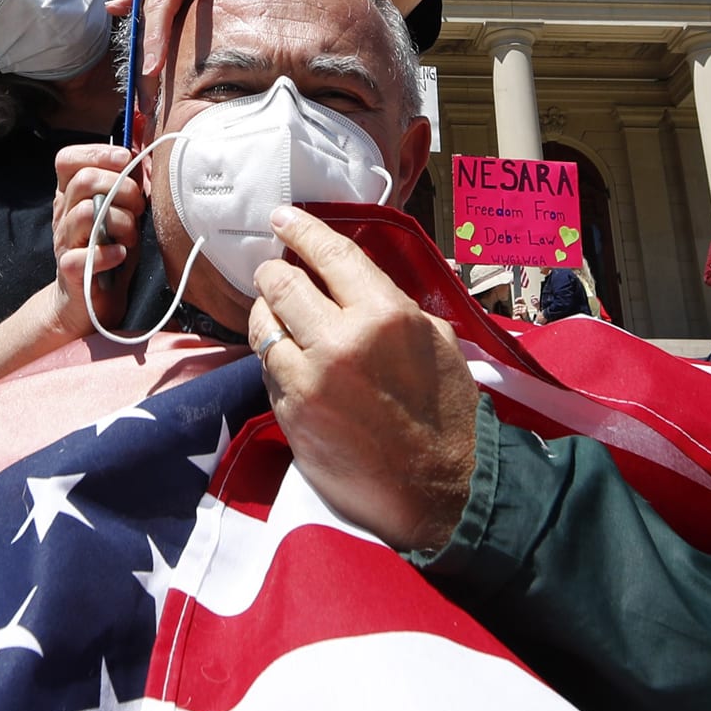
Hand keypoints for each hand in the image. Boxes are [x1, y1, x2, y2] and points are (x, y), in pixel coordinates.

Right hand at [48, 144, 144, 338]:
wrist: (90, 302)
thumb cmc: (110, 251)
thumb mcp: (122, 214)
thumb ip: (128, 186)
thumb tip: (144, 157)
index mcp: (71, 195)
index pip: (67, 159)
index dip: (97, 153)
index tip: (125, 161)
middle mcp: (63, 214)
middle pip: (83, 181)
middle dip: (121, 188)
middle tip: (139, 206)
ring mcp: (64, 242)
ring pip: (86, 212)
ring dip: (121, 220)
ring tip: (132, 235)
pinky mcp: (70, 270)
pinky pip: (84, 255)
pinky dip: (109, 252)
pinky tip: (121, 254)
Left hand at [247, 206, 479, 552]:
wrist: (441, 492)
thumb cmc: (447, 414)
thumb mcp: (438, 340)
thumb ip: (393, 305)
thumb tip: (356, 281)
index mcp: (384, 315)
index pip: (330, 255)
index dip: (301, 229)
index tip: (282, 217)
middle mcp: (339, 342)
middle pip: (280, 284)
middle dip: (273, 272)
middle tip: (275, 270)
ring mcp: (308, 381)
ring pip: (262, 325)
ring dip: (266, 312)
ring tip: (277, 313)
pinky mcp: (291, 415)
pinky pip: (267, 369)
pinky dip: (273, 357)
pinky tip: (289, 359)